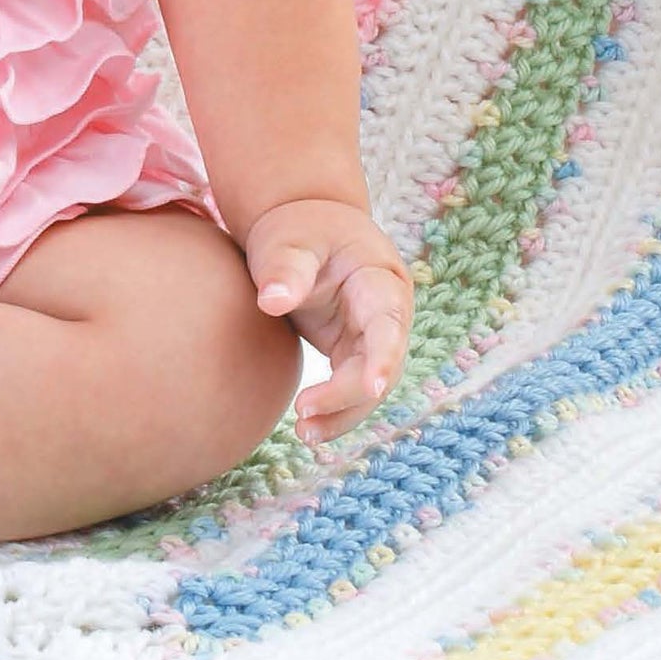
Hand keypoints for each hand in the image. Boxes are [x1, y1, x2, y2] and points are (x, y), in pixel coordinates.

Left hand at [244, 196, 413, 447]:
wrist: (304, 225)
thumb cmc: (299, 229)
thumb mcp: (290, 240)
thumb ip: (286, 268)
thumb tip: (271, 302)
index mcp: (378, 276)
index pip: (389, 321)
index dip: (385, 355)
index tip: (373, 387)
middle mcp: (386, 308)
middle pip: (383, 360)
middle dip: (350, 394)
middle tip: (303, 413)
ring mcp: (373, 331)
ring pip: (371, 383)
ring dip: (343, 411)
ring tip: (305, 434)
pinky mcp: (354, 347)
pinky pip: (353, 385)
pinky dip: (335, 408)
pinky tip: (309, 428)